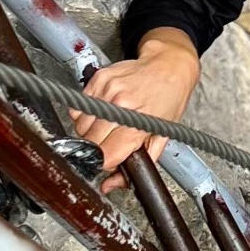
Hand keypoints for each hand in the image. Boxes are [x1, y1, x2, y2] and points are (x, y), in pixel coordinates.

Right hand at [71, 28, 200, 190]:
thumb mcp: (163, 135)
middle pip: (90, 142)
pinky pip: (80, 106)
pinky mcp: (99, 78)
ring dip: (90, 131)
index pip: (106, 155)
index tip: (111, 159)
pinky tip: (104, 110)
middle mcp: (121, 105)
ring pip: (80, 125)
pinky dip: (87, 113)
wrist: (169, 65)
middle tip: (112, 141)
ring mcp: (108, 90)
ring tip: (109, 124)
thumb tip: (111, 185)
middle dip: (98, 148)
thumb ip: (139, 164)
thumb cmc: (169, 99)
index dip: (105, 162)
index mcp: (138, 123)